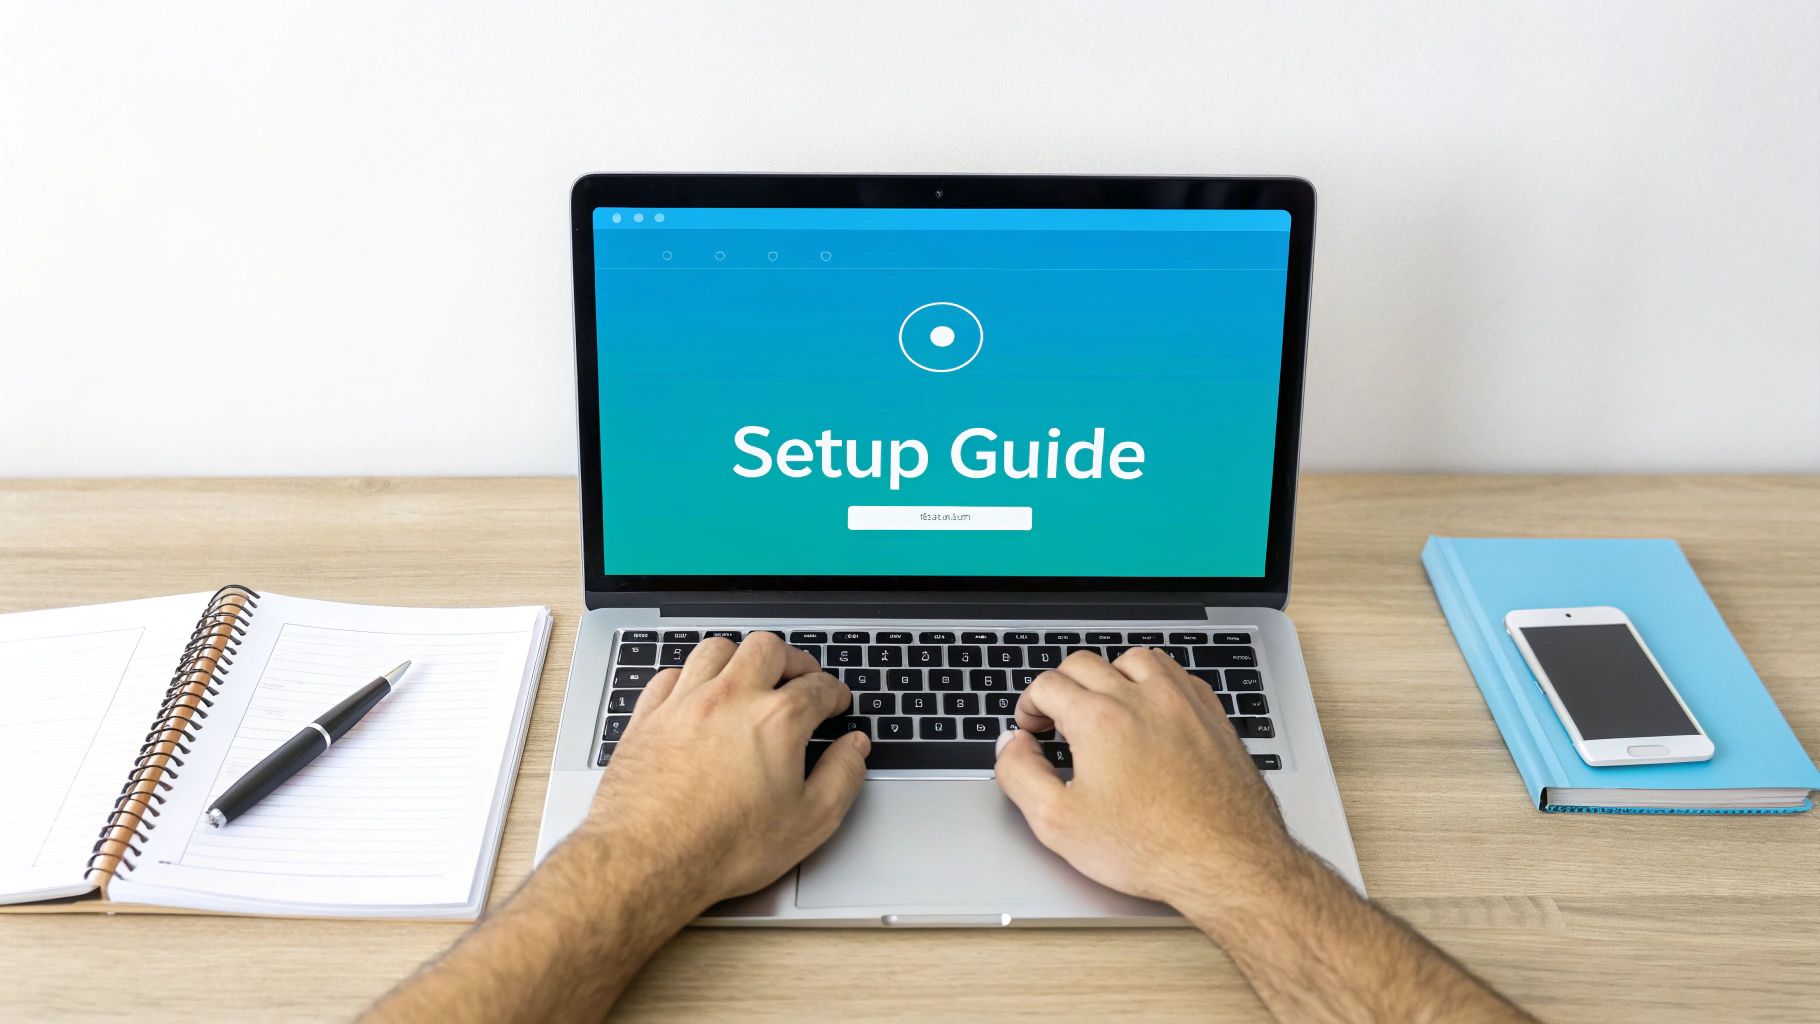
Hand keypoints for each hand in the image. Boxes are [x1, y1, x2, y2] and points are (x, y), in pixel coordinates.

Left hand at [573, 633, 869, 912]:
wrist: (648, 860)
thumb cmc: (724, 846)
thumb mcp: (809, 822)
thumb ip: (842, 777)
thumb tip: (854, 749)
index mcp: (776, 720)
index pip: (817, 687)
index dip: (834, 692)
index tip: (835, 702)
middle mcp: (731, 698)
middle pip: (767, 648)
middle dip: (791, 659)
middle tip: (800, 677)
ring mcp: (685, 702)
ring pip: (717, 649)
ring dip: (740, 657)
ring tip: (750, 674)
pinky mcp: (648, 717)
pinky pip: (671, 674)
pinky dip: (691, 676)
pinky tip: (697, 692)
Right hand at [994, 647, 1300, 906]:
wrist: (1227, 862)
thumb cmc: (1151, 847)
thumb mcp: (1058, 823)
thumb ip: (1020, 774)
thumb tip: (1012, 745)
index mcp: (1099, 717)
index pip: (1047, 685)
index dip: (1029, 706)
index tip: (1032, 728)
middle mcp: (1142, 697)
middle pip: (1086, 664)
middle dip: (1062, 688)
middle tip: (1058, 720)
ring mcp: (1182, 702)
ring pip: (1135, 660)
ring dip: (1111, 676)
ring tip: (1104, 708)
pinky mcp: (1212, 716)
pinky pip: (1177, 675)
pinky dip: (1155, 683)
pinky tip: (1151, 710)